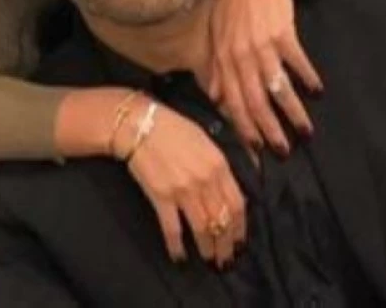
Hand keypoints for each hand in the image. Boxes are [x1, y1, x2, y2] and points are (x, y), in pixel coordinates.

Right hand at [121, 100, 245, 267]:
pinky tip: (180, 258)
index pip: (237, 203)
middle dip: (226, 244)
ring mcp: (183, 190)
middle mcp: (205, 180)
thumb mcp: (206, 138)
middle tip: (226, 259)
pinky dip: (178, 247)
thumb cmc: (173, 128)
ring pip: (203, 228)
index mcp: (219, 164)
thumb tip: (246, 176)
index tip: (240, 241)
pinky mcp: (161, 197)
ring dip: (208, 249)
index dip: (240, 227)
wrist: (140, 125)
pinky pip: (173, 229)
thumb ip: (224, 162)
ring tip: (210, 261)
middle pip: (222, 220)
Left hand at [208, 0, 322, 152]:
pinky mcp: (283, 33)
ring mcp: (262, 45)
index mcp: (224, 59)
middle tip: (283, 152)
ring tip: (305, 131)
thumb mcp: (217, 36)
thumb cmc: (233, 5)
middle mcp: (241, 56)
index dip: (244, 128)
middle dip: (269, 130)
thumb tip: (217, 99)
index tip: (256, 150)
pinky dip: (307, 77)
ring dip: (292, 112)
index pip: (233, 102)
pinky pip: (296, 62)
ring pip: (277, 87)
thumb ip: (217, 69)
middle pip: (255, 101)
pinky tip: (317, 91)